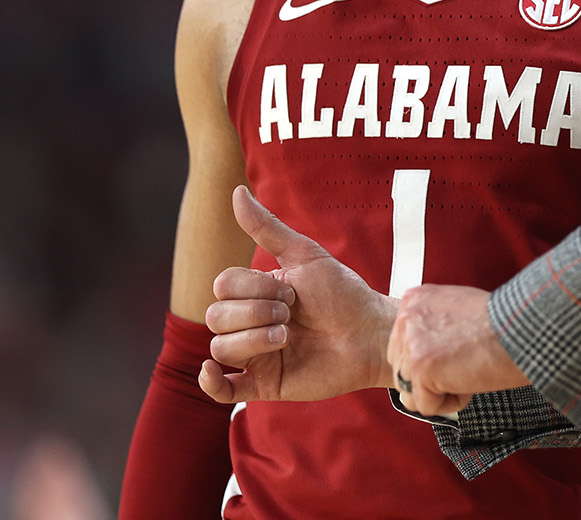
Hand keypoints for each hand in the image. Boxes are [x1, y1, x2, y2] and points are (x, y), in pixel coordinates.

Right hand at [198, 186, 396, 404]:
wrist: (370, 334)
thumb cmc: (342, 293)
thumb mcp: (305, 255)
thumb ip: (267, 228)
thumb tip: (236, 191)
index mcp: (256, 293)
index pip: (223, 285)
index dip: (253, 287)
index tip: (291, 291)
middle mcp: (250, 322)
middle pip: (216, 316)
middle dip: (253, 312)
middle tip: (290, 314)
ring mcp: (256, 354)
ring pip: (221, 347)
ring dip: (252, 340)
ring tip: (286, 336)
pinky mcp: (264, 384)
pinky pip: (222, 389)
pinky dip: (210, 382)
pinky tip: (212, 371)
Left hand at [386, 284, 529, 415]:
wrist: (520, 328)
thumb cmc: (501, 322)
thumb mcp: (456, 307)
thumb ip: (433, 324)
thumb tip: (427, 348)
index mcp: (413, 300)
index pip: (402, 346)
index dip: (431, 358)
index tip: (455, 351)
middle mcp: (406, 318)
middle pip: (401, 370)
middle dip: (430, 377)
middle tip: (463, 364)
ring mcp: (411, 344)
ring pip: (410, 391)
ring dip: (440, 390)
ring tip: (467, 371)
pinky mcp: (420, 369)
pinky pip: (425, 406)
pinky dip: (450, 402)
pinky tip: (470, 380)